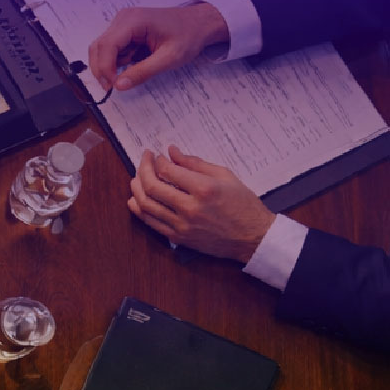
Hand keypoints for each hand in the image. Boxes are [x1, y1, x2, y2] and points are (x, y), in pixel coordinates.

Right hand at [87, 3, 228, 91]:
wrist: (199, 23)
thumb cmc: (189, 36)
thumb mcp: (170, 58)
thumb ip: (143, 72)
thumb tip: (118, 86)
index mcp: (134, 21)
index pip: (106, 45)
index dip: (105, 68)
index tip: (112, 86)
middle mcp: (123, 18)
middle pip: (99, 47)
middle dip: (103, 68)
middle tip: (113, 86)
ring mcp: (122, 22)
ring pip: (103, 48)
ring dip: (113, 64)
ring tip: (137, 65)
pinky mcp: (124, 28)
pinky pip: (112, 47)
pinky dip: (119, 59)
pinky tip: (137, 58)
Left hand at [128, 146, 274, 261]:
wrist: (253, 237)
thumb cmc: (243, 204)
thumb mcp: (225, 176)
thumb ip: (195, 163)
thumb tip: (172, 151)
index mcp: (204, 189)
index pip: (168, 171)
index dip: (158, 161)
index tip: (156, 155)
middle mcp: (190, 207)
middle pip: (152, 186)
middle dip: (143, 169)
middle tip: (144, 161)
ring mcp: (182, 225)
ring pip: (146, 205)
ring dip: (137, 188)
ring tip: (137, 177)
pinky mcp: (178, 238)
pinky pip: (150, 222)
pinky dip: (139, 209)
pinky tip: (136, 198)